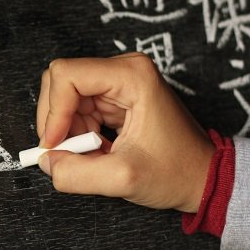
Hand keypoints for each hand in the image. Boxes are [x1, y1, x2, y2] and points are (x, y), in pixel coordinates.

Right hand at [36, 52, 214, 212]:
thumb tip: (46, 162)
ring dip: (68, 132)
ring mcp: (118, 82)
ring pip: (65, 99)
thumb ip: (77, 173)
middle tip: (70, 153)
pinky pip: (77, 110)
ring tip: (93, 156)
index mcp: (131, 75)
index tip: (55, 144)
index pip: (66, 75)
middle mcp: (124, 70)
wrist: (203, 178)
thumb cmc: (176, 172)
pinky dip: (77, 134)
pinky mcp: (114, 97)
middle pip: (61, 83)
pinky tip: (98, 151)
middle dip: (58, 122)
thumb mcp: (123, 179)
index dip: (53, 111)